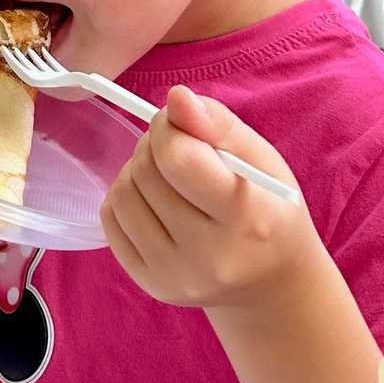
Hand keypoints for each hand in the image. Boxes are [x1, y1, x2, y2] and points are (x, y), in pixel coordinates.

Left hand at [100, 87, 317, 312]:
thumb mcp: (262, 160)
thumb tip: (175, 97)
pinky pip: (111, 220)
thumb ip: (218, 124)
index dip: (167, 128)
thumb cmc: (269, 210)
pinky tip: (154, 201)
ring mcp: (176, 276)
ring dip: (136, 171)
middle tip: (177, 149)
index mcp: (247, 219)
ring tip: (167, 177)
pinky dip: (125, 198)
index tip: (178, 123)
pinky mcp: (151, 285)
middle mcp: (210, 257)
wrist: (272, 284)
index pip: (178, 160)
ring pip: (122, 194)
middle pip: (145, 173)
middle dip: (153, 146)